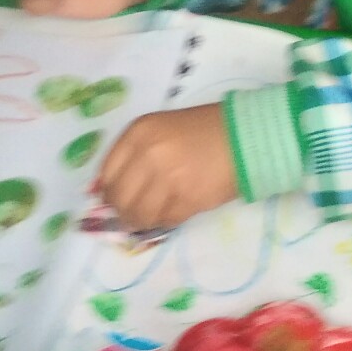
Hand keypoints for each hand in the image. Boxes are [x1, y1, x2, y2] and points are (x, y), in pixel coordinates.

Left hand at [98, 103, 239, 229]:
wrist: (244, 137)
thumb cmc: (203, 131)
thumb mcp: (161, 129)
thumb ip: (135, 153)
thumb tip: (109, 189)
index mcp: (139, 133)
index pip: (107, 173)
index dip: (109, 192)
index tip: (115, 199)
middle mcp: (148, 154)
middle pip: (119, 198)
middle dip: (123, 211)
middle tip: (132, 215)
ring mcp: (167, 178)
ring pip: (139, 214)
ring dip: (143, 221)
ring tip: (153, 216)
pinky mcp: (187, 199)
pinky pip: (165, 220)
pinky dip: (166, 221)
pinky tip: (176, 210)